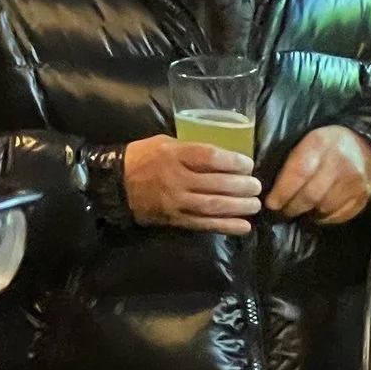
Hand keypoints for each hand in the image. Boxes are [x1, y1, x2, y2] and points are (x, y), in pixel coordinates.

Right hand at [121, 135, 260, 233]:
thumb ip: (190, 148)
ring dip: (239, 206)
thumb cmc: (141, 158)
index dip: (233, 161)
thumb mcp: (163, 143)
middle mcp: (175, 179)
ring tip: (255, 204)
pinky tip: (244, 226)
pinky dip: (226, 226)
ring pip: (213, 205)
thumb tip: (221, 155)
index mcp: (173, 155)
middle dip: (242, 185)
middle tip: (256, 186)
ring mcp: (175, 201)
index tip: (248, 164)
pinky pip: (204, 224)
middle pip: (216, 183)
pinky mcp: (175, 219)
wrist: (114, 185)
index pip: (209, 157)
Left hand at [265, 124, 370, 224]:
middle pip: (311, 195)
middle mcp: (339, 163)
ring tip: (298, 212)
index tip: (272, 204)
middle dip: (291, 208)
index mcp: (319, 145)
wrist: (365, 143)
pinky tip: (317, 214)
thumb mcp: (306, 141)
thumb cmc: (327, 144)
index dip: (282, 192)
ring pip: (325, 207)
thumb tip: (270, 187)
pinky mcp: (363, 195)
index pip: (298, 173)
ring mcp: (354, 181)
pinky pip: (340, 215)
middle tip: (282, 212)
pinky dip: (325, 218)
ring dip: (307, 214)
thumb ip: (291, 161)